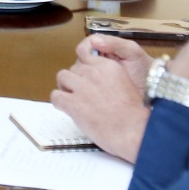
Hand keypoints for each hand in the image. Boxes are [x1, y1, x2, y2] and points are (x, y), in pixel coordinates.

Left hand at [51, 38, 150, 162]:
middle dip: (75, 80)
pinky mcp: (73, 103)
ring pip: (62, 77)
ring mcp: (82, 87)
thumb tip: (93, 78)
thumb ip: (108, 77)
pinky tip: (67, 109)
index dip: (84, 70)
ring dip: (65, 87)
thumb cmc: (133, 115)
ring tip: (72, 99)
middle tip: (81, 94)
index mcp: (108, 66)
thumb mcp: (125, 85)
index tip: (86, 79)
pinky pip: (55, 96)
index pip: (85, 57)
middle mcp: (93, 73)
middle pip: (74, 68)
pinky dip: (59, 102)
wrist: (133, 132)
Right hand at [79, 33, 153, 88]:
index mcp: (104, 47)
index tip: (89, 59)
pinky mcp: (97, 88)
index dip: (84, 51)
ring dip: (83, 78)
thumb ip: (115, 43)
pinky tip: (93, 92)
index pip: (85, 45)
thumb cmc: (143, 67)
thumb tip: (94, 40)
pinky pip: (85, 86)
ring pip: (80, 73)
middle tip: (92, 75)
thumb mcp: (132, 51)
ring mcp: (97, 75)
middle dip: (83, 66)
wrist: (154, 88)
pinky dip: (86, 88)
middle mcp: (97, 60)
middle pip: (80, 59)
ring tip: (93, 85)